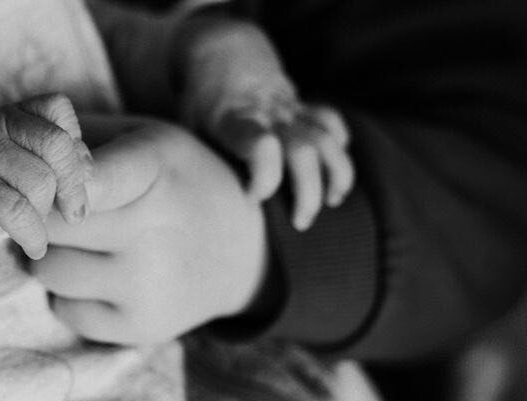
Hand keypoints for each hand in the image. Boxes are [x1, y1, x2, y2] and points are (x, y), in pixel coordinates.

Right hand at [0, 93, 92, 259]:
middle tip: (75, 214)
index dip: (74, 141)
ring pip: (41, 182)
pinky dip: (35, 236)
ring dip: (46, 213)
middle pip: (57, 145)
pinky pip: (20, 212)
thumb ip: (49, 156)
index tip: (76, 173)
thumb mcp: (10, 158)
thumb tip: (90, 169)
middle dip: (73, 184)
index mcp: (7, 113)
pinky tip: (35, 248)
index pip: (56, 108)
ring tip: (36, 225)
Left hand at [33, 115, 266, 344]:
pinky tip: (97, 275)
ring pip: (47, 271)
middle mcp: (154, 230)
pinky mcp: (140, 326)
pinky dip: (67, 294)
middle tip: (52, 210)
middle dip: (38, 215)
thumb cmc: (176, 182)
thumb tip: (2, 139)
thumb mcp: (143, 137)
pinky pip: (63, 310)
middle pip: (46, 225)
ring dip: (49, 256)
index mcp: (154, 169)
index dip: (44, 179)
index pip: (80, 180)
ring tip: (80, 243)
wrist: (242, 253)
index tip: (36, 178)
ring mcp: (148, 284)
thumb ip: (75, 134)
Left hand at [177, 18, 353, 229]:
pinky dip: (339, 149)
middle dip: (307, 192)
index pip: (255, 142)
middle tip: (300, 222)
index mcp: (231, 119)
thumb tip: (203, 208)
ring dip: (335, 175)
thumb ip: (198, 162)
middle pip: (302, 150)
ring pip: (325, 140)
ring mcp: (289, 110)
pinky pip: (330, 124)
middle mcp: (266, 114)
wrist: (222, 53)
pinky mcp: (303, 108)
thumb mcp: (187, 129)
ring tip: (331, 203)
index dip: (263, 174)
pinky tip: (335, 175)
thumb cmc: (200, 103)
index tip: (254, 198)